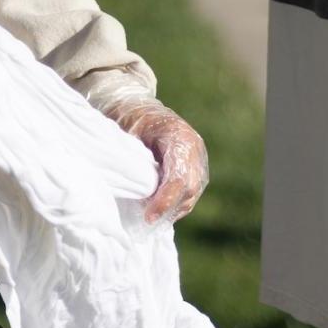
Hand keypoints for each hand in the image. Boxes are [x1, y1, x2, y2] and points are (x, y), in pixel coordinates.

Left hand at [111, 98, 208, 223]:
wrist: (140, 107)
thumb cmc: (130, 118)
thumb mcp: (128, 134)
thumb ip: (133, 160)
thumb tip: (131, 191)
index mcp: (180, 138)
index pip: (179, 178)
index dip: (165, 200)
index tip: (148, 215)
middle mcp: (195, 151)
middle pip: (189, 189)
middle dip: (169, 208)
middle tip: (146, 221)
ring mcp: (198, 161)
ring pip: (191, 195)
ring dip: (172, 210)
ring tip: (150, 218)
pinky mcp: (195, 170)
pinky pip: (188, 193)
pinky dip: (173, 205)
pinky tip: (157, 211)